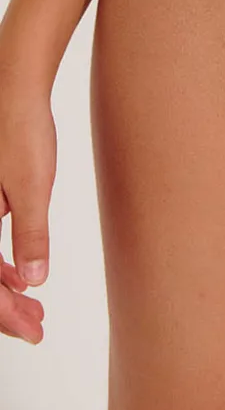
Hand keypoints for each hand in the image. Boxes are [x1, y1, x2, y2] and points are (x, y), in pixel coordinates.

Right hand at [0, 67, 55, 345]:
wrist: (15, 79)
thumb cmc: (20, 128)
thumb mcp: (32, 186)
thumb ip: (31, 236)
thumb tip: (33, 282)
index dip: (4, 314)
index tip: (32, 330)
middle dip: (4, 308)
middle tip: (36, 326)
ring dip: (3, 288)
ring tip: (35, 306)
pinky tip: (22, 273)